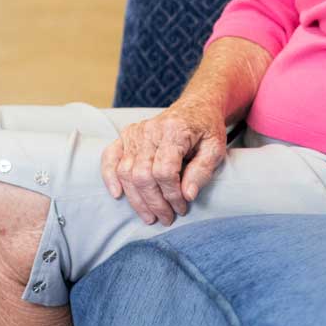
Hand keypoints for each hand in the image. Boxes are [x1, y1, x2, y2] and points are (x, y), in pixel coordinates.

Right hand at [100, 97, 228, 224]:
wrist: (196, 106)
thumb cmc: (207, 129)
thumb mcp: (216, 149)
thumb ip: (202, 171)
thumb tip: (187, 195)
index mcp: (174, 131)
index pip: (164, 171)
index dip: (172, 195)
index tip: (182, 207)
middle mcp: (150, 129)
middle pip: (142, 175)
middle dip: (154, 203)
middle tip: (166, 218)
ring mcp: (135, 132)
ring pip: (126, 172)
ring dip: (137, 199)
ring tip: (150, 216)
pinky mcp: (127, 135)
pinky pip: (110, 156)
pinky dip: (109, 176)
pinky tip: (117, 194)